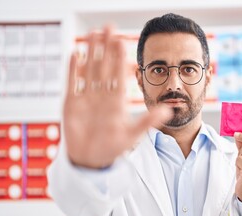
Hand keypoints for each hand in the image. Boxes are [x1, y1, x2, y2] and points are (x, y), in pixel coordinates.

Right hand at [63, 26, 171, 168]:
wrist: (92, 161)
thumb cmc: (112, 149)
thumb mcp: (133, 134)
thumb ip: (149, 121)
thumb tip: (169, 109)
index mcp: (117, 102)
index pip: (118, 75)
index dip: (119, 58)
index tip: (122, 41)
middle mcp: (102, 97)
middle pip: (104, 67)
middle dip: (105, 48)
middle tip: (108, 28)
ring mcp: (87, 99)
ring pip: (89, 71)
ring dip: (90, 53)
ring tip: (92, 34)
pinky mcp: (72, 104)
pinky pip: (73, 83)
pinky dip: (73, 69)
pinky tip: (75, 54)